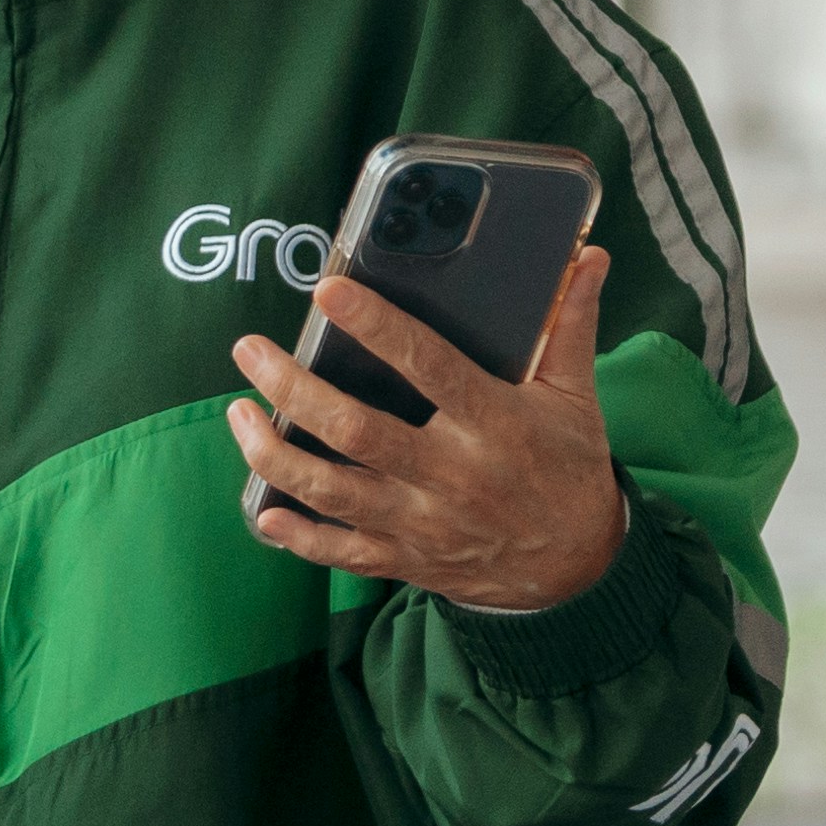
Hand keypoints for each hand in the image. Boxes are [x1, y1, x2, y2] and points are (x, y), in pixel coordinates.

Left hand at [229, 240, 629, 612]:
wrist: (578, 569)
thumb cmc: (569, 469)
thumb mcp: (576, 397)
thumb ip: (571, 325)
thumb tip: (587, 257)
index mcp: (493, 424)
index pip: (427, 366)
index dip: (376, 327)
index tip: (329, 293)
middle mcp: (450, 476)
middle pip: (356, 432)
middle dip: (294, 390)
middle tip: (250, 351)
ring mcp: (422, 523)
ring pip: (333, 491)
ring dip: (274, 455)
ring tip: (238, 414)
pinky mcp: (406, 559)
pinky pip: (340, 553)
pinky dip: (297, 537)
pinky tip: (262, 509)